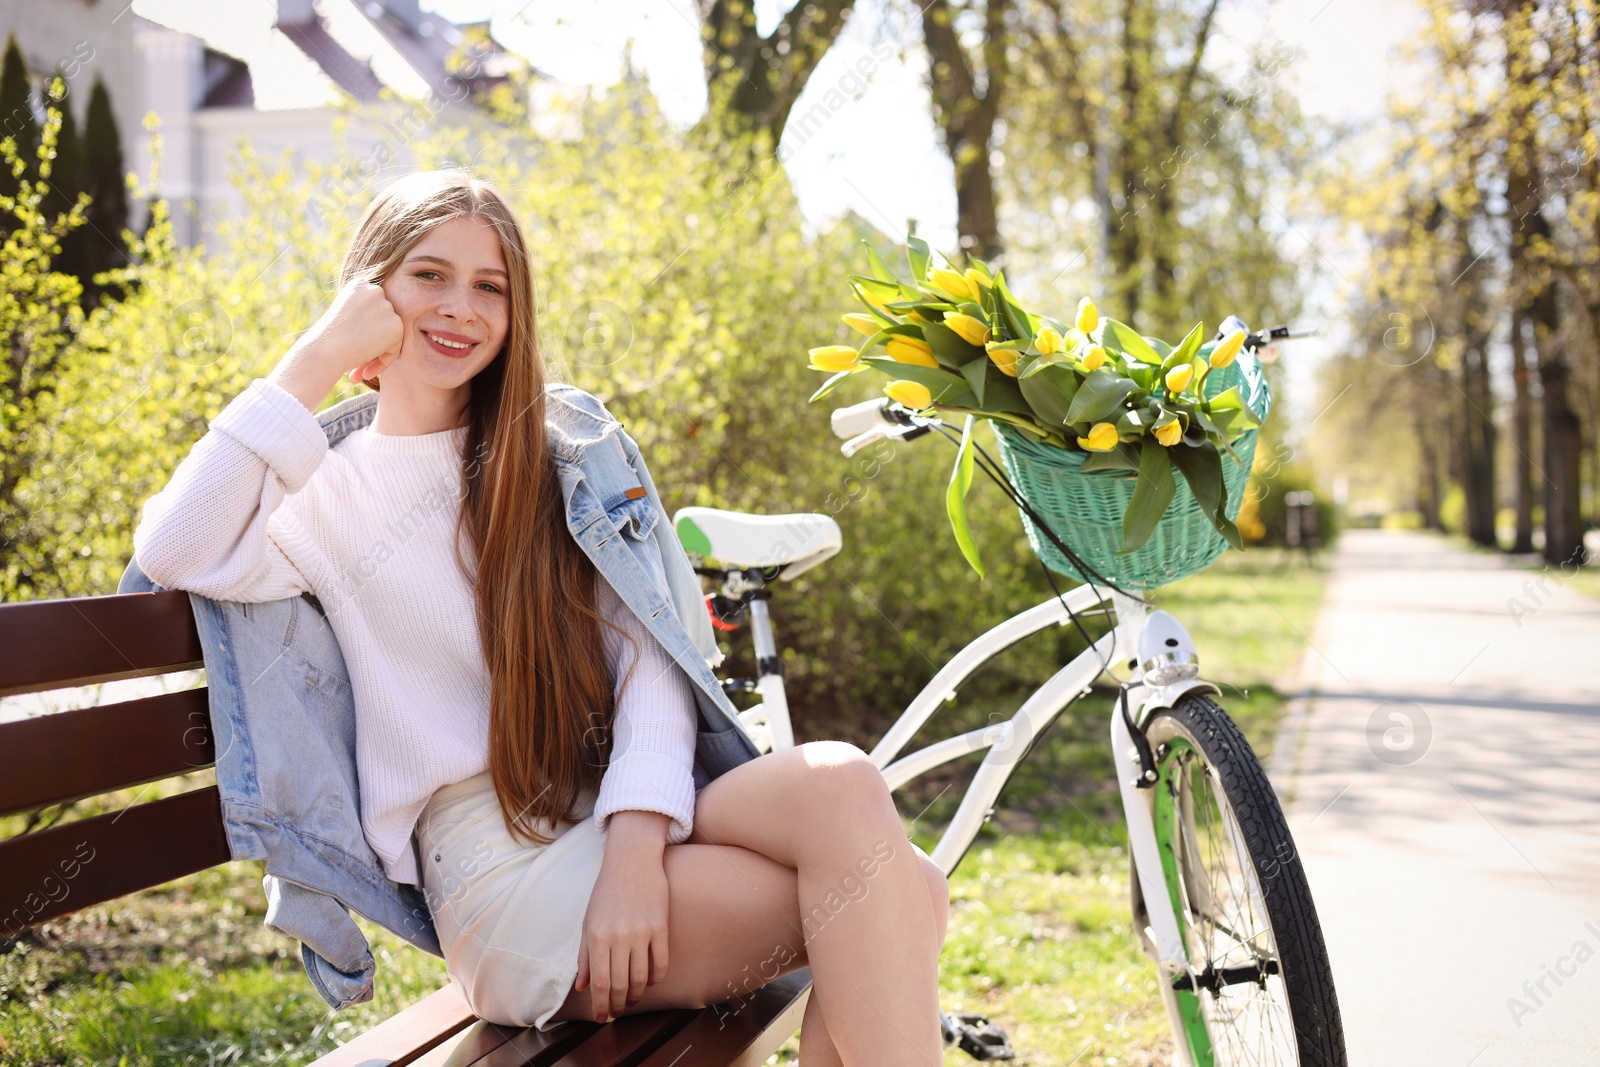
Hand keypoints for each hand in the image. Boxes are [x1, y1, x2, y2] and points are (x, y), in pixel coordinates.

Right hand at [269, 277, 403, 410]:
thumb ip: (363, 320)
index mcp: (358, 285)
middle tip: (357, 367)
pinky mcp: (397, 324)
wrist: (325, 349)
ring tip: (359, 372)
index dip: (363, 330)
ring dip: (376, 355)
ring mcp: (387, 306)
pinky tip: (365, 373)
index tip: (351, 347)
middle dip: (371, 345)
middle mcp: (375, 290)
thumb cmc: (326, 339)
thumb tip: (379, 331)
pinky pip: (395, 348)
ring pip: (389, 336)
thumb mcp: (343, 320)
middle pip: (381, 322)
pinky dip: (383, 362)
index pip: (371, 310)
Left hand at [574, 811, 670, 1021]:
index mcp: (597, 937)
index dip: (601, 1006)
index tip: (602, 1018)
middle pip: (620, 985)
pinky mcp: (661, 927)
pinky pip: (661, 962)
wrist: (632, 861)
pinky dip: (656, 978)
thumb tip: (581, 987)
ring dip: (637, 995)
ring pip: (641, 978)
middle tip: (617, 1012)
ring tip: (633, 999)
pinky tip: (650, 981)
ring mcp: (642, 932)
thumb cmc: (606, 892)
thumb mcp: (588, 922)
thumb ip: (584, 956)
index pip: (599, 983)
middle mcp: (619, 937)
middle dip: (618, 1005)